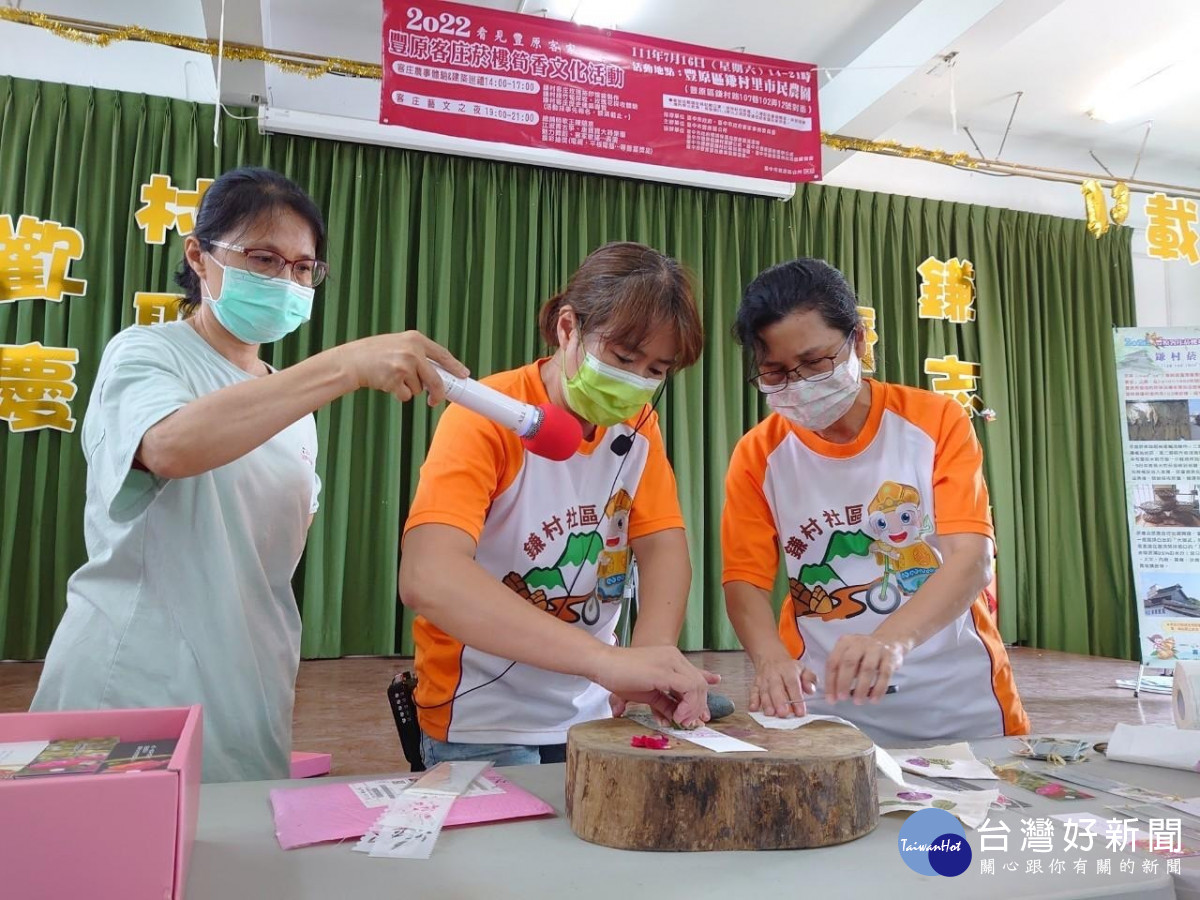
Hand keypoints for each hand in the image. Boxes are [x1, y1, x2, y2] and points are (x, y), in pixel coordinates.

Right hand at [339, 331, 467, 403]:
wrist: (351, 361)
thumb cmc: (374, 354)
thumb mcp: (398, 344)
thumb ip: (417, 353)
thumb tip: (438, 372)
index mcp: (415, 339)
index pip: (442, 354)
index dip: (455, 366)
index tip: (464, 374)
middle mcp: (413, 351)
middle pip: (436, 379)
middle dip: (438, 393)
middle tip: (435, 400)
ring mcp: (405, 366)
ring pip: (418, 389)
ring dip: (409, 389)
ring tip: (393, 377)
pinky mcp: (396, 380)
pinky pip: (406, 395)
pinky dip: (399, 394)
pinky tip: (387, 383)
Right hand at [591, 645, 719, 728]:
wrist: (603, 664)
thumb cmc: (620, 676)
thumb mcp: (648, 692)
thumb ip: (664, 702)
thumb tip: (674, 717)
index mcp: (671, 659)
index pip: (696, 677)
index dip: (703, 697)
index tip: (705, 714)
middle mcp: (674, 658)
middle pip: (699, 683)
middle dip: (699, 707)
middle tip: (692, 723)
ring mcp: (670, 662)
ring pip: (697, 686)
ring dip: (693, 708)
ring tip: (682, 721)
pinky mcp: (664, 671)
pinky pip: (688, 689)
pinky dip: (687, 705)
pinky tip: (677, 716)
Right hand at [749, 651, 817, 716]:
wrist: (770, 657)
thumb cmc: (788, 668)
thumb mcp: (803, 669)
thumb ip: (810, 679)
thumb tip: (810, 690)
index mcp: (788, 670)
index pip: (792, 684)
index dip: (796, 698)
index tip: (800, 712)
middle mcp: (774, 675)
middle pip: (776, 688)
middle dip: (779, 702)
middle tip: (783, 713)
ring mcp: (764, 680)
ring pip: (764, 691)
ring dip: (766, 703)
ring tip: (770, 714)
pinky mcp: (755, 684)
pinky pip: (753, 692)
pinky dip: (752, 700)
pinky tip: (754, 709)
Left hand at [825, 633, 905, 704]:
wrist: (888, 640)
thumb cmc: (863, 652)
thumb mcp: (849, 655)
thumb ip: (841, 671)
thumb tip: (834, 693)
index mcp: (845, 642)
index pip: (833, 662)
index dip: (830, 682)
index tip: (831, 698)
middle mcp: (859, 643)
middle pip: (848, 663)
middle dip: (844, 682)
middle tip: (842, 698)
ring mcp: (876, 649)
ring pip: (867, 669)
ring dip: (861, 687)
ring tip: (858, 701)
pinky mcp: (890, 657)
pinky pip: (884, 674)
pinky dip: (878, 689)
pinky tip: (874, 698)